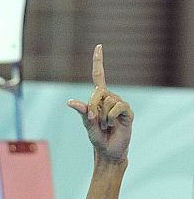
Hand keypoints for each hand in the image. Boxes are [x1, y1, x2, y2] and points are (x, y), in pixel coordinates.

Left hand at [67, 45, 132, 163]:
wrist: (109, 151)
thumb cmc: (97, 138)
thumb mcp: (87, 125)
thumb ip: (82, 113)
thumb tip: (70, 102)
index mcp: (99, 98)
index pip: (99, 76)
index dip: (98, 62)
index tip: (99, 46)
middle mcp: (110, 98)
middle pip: (98, 93)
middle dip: (93, 108)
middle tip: (97, 122)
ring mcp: (120, 104)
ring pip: (108, 101)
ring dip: (103, 117)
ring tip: (106, 126)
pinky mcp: (127, 111)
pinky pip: (117, 107)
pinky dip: (111, 118)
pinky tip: (113, 125)